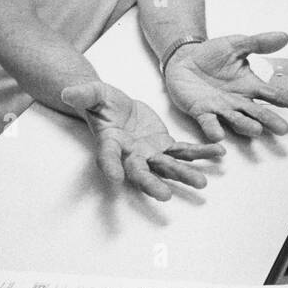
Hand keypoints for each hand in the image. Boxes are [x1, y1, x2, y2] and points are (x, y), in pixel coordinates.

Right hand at [61, 81, 223, 200]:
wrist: (116, 106)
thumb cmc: (101, 102)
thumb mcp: (93, 93)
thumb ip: (84, 94)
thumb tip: (68, 92)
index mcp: (110, 143)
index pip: (108, 157)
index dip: (111, 168)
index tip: (115, 180)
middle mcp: (130, 154)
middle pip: (140, 172)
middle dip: (152, 184)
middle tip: (164, 195)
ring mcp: (149, 153)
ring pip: (168, 166)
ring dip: (184, 174)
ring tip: (201, 183)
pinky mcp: (165, 146)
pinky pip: (185, 151)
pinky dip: (201, 153)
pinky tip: (218, 154)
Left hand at [163, 32, 287, 141]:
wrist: (183, 59)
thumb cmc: (211, 55)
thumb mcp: (237, 45)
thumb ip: (259, 43)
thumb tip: (283, 36)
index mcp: (250, 86)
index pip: (274, 94)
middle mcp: (238, 101)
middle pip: (258, 112)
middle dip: (270, 120)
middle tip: (283, 128)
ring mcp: (220, 108)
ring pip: (236, 120)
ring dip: (246, 126)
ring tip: (256, 130)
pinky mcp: (201, 111)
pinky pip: (208, 122)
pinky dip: (213, 129)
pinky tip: (218, 135)